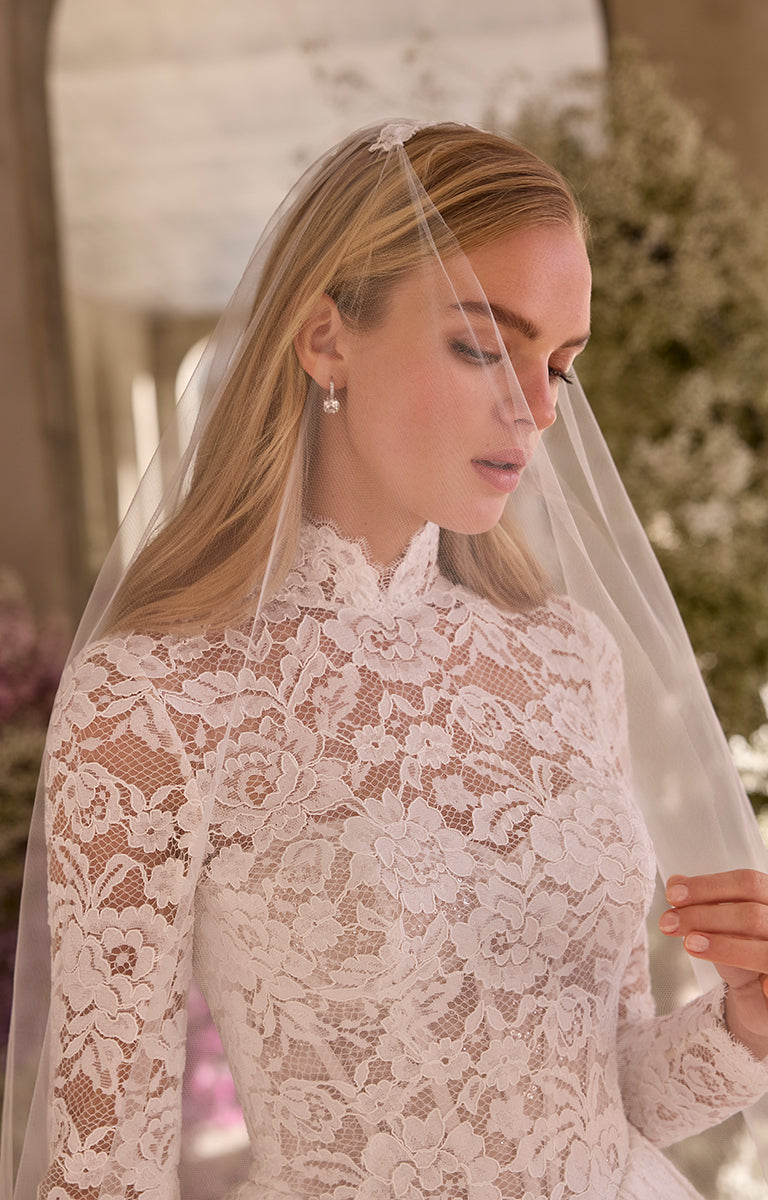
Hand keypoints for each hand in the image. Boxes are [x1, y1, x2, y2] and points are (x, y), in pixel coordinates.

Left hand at [660, 870, 767, 1058]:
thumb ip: (706, 903)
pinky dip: (763, 981)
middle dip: (704, 916)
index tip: (672, 895)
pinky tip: (751, 985)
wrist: (765, 997)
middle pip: (751, 914)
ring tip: (689, 945)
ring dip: (723, 946)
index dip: (708, 886)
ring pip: (763, 949)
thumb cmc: (747, 953)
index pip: (746, 883)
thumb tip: (676, 882)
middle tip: (668, 923)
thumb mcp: (724, 926)